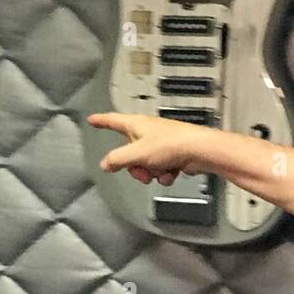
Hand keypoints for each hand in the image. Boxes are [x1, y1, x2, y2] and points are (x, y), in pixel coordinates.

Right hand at [88, 113, 213, 186]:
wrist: (200, 151)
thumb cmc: (173, 144)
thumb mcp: (137, 153)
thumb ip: (117, 159)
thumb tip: (105, 164)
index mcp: (137, 125)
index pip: (113, 120)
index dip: (101, 120)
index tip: (93, 119)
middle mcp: (148, 132)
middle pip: (129, 153)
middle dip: (135, 167)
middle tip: (143, 170)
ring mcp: (160, 143)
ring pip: (145, 165)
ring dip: (151, 173)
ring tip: (161, 170)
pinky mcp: (172, 154)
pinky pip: (160, 170)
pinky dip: (164, 174)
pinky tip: (172, 172)